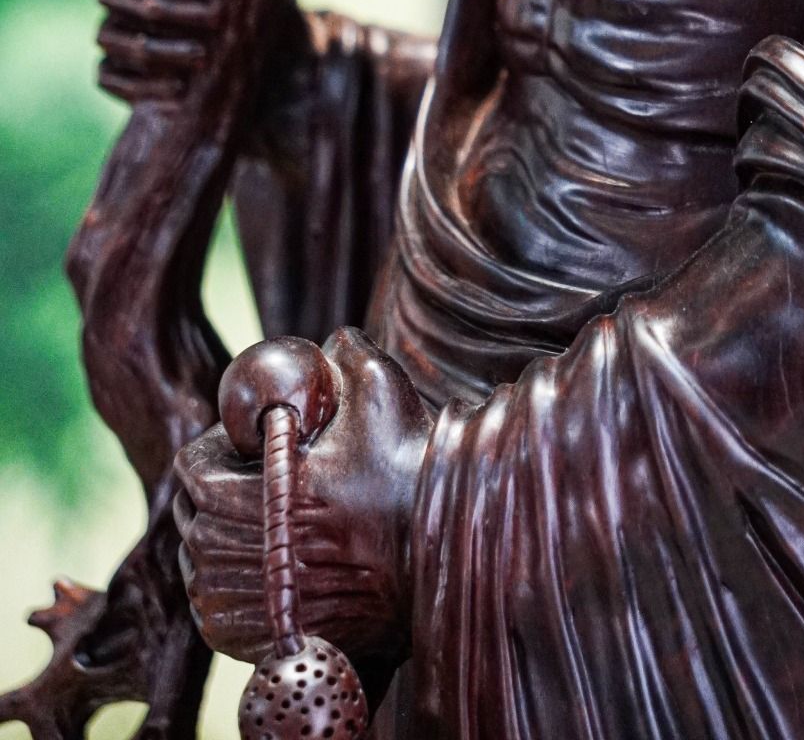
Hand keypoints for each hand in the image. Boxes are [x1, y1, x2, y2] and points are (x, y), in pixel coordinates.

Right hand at [97, 0, 317, 99]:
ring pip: (111, 38)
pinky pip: (109, 77)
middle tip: (216, 18)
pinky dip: (141, 84)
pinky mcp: (111, 72)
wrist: (231, 42)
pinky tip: (180, 88)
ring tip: (203, 56)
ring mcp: (108, 32)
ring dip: (158, 49)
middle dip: (167, 8)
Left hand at [172, 328, 430, 666]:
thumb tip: (330, 342)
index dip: (222, 445)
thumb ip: (344, 352)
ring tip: (283, 521)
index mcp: (231, 496)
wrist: (431, 563)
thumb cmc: (402, 475)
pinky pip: (216, 601)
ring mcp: (224, 604)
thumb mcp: (377, 390)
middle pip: (192, 509)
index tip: (257, 443)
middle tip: (271, 480)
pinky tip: (285, 561)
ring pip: (201, 558)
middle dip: (222, 488)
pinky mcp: (239, 642)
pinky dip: (239, 580)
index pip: (192, 462)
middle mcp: (215, 555)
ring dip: (228, 534)